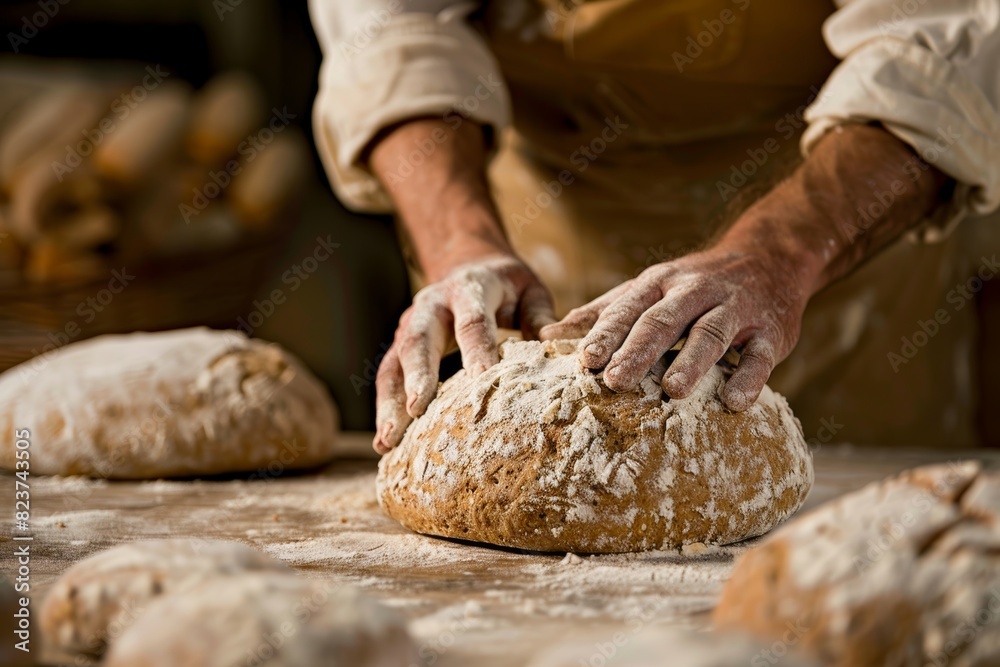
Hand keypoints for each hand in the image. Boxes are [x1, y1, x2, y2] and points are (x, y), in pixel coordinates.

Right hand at [373, 255, 554, 452]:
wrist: (470, 266)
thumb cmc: (508, 289)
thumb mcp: (530, 292)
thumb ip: (540, 317)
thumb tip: (551, 348)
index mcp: (469, 288)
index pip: (472, 321)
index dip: (476, 349)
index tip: (481, 379)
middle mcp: (432, 305)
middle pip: (419, 340)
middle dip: (417, 375)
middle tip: (416, 409)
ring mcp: (409, 325)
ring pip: (394, 362)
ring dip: (389, 402)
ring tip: (387, 440)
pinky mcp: (399, 345)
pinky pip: (387, 376)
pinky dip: (384, 408)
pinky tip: (385, 442)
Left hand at [540, 124, 947, 410]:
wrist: (772, 257)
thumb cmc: (695, 282)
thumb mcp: (649, 287)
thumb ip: (604, 311)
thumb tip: (548, 334)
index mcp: (660, 282)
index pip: (628, 308)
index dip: (606, 334)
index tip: (583, 362)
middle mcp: (695, 290)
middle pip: (664, 320)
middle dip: (638, 350)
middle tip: (615, 382)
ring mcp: (736, 308)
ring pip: (711, 333)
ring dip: (692, 361)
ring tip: (673, 391)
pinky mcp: (771, 330)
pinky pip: (761, 354)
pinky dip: (749, 378)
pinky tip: (735, 402)